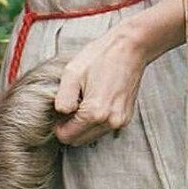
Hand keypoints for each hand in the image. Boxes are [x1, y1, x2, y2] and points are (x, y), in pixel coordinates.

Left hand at [52, 27, 147, 145]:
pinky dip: (95, 121)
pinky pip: (103, 128)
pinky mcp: (126, 118)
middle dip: (70, 126)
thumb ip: (62, 99)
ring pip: (92, 136)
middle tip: (69, 103)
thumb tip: (60, 115)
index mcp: (95, 112)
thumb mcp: (72, 73)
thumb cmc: (100, 57)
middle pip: (79, 140)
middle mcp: (110, 122)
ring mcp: (120, 121)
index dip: (58, 125)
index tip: (58, 110)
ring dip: (83, 124)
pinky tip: (94, 100)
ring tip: (82, 99)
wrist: (129, 48)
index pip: (68, 136)